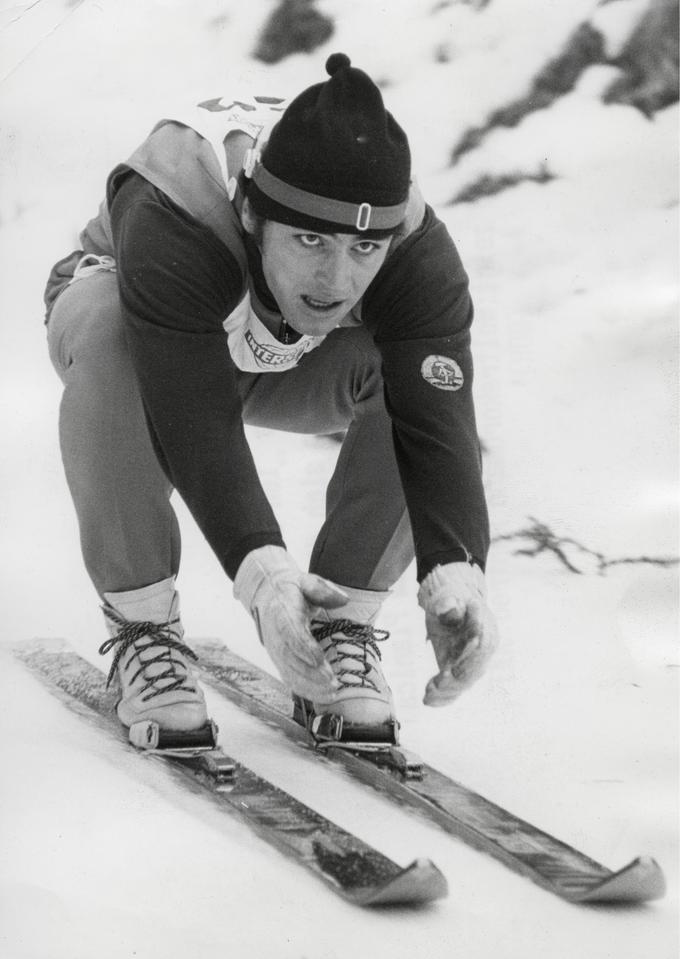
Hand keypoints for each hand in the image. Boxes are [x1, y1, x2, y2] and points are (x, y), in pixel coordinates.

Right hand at [234, 546, 347, 699]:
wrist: (266, 594)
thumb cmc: (291, 589)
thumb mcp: (306, 581)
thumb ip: (323, 589)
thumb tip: (344, 599)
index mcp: (282, 611)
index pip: (291, 633)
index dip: (303, 648)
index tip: (319, 660)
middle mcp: (275, 634)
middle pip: (291, 659)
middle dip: (311, 674)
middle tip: (333, 682)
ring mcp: (275, 650)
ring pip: (289, 673)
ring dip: (310, 686)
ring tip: (333, 692)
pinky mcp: (279, 660)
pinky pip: (290, 679)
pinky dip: (305, 690)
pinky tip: (324, 696)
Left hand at [417, 562, 497, 705]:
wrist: (452, 603)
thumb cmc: (450, 598)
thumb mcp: (447, 596)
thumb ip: (448, 603)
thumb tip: (449, 607)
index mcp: (486, 629)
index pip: (481, 647)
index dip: (467, 659)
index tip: (450, 667)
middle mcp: (485, 649)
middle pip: (474, 670)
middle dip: (455, 680)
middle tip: (435, 684)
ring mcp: (474, 662)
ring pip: (465, 683)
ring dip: (447, 692)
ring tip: (427, 694)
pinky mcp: (461, 670)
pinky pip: (456, 689)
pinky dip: (443, 698)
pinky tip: (427, 701)